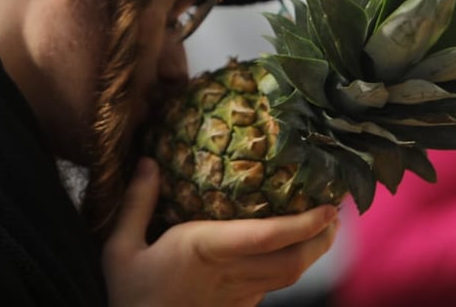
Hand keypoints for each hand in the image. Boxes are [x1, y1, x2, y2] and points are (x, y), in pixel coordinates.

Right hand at [102, 158, 339, 306]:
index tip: (325, 207)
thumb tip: (147, 162)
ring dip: (313, 253)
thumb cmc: (128, 294)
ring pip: (289, 277)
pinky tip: (290, 250)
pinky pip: (273, 287)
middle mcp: (229, 274)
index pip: (265, 237)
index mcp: (204, 250)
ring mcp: (238, 296)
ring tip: (324, 227)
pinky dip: (290, 266)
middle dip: (321, 239)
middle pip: (293, 262)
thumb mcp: (120, 248)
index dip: (302, 224)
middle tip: (335, 212)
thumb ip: (136, 203)